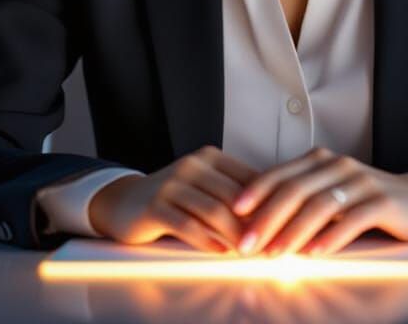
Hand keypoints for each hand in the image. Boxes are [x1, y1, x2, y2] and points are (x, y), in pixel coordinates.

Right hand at [89, 145, 259, 252]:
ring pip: (213, 210)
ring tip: (247, 250)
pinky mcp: (155, 206)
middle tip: (270, 242)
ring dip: (234, 234)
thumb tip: (274, 211)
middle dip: (254, 221)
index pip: (247, 177)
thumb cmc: (173, 197)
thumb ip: (232, 192)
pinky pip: (187, 225)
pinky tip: (219, 251)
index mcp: (209, 157)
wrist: (125, 201)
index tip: (282, 223)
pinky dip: (207, 240)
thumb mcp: (204, 185)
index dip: (268, 202)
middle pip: (234, 195)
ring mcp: (172, 184)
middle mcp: (192, 165)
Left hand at [229, 146, 407, 256]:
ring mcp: (361, 181)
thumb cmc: (367, 200)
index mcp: (321, 160)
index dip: (257, 191)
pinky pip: (352, 219)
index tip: (233, 212)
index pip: (282, 173)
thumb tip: (257, 221)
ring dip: (294, 231)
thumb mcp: (332, 194)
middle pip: (296, 189)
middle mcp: (338, 165)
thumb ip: (302, 200)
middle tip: (247, 243)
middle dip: (267, 217)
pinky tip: (315, 254)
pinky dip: (331, 237)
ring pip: (320, 204)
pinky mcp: (383, 201)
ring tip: (275, 254)